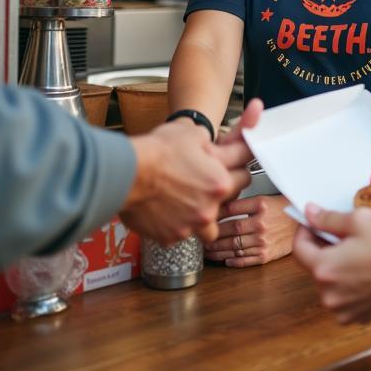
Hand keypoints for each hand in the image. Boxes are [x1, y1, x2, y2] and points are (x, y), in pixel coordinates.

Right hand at [120, 98, 261, 244]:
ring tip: (190, 205)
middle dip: (225, 187)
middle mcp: (210, 207)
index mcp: (221, 181)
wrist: (125, 174)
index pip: (245, 168)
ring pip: (210, 227)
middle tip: (209, 180)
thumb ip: (211, 143)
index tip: (237, 157)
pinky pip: (182, 234)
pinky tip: (167, 212)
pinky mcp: (171, 237)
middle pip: (233, 196)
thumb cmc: (158, 151)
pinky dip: (177, 225)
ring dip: (204, 216)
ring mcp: (191, 225)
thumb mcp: (193, 133)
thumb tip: (215, 143)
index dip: (239, 158)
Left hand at [205, 194, 294, 266]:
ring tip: (208, 250)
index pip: (230, 210)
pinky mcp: (267, 255)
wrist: (303, 224)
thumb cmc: (284, 210)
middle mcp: (261, 223)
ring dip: (217, 250)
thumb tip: (220, 207)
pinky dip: (232, 261)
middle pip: (229, 230)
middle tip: (202, 237)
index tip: (206, 219)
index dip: (215, 215)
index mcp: (261, 205)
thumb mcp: (265, 199)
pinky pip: (244, 260)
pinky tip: (225, 259)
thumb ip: (244, 203)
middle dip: (212, 235)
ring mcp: (263, 241)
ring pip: (233, 247)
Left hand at [292, 204, 370, 323]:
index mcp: (324, 269)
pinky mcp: (360, 316)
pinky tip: (369, 268)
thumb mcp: (360, 220)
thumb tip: (310, 213)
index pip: (299, 249)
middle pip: (316, 266)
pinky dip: (352, 282)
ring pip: (332, 282)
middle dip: (326, 248)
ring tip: (361, 251)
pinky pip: (346, 295)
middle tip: (345, 233)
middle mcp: (329, 294)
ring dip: (340, 266)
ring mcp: (344, 309)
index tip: (314, 222)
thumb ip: (329, 218)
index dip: (305, 231)